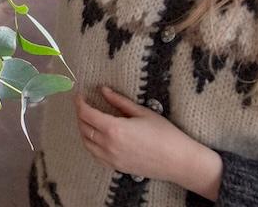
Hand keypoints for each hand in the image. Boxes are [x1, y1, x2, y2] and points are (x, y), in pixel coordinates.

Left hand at [75, 86, 221, 199]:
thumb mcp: (142, 112)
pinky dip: (90, 144)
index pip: (87, 114)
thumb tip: (103, 90)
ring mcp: (111, 158)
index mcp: (114, 128)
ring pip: (86, 142)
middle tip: (84, 104)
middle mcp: (108, 145)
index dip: (80, 103)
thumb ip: (119, 101)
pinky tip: (95, 136)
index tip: (79, 95)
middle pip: (84, 127)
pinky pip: (94, 155)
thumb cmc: (165, 134)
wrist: (178, 161)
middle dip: (81, 114)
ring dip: (83, 129)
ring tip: (88, 118)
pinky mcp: (116, 167)